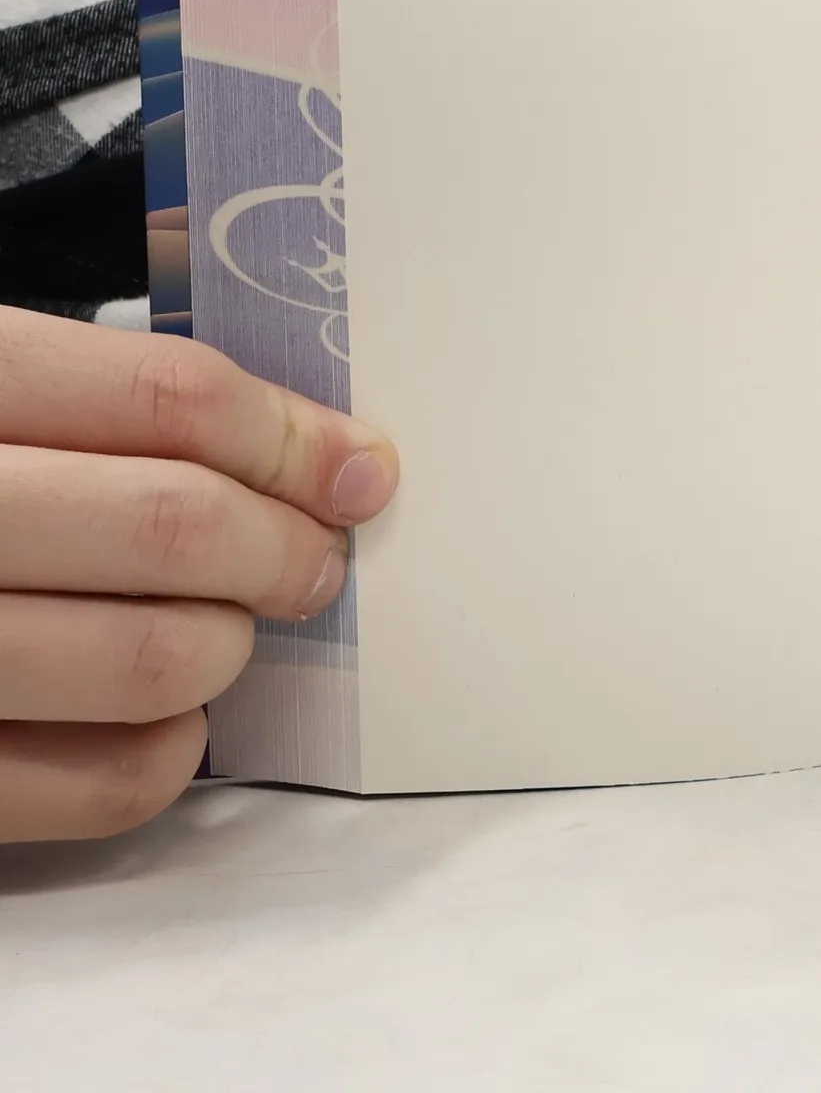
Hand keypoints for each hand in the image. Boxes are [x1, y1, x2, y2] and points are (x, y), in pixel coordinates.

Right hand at [0, 307, 398, 842]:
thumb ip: (113, 393)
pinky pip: (102, 786)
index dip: (292, 437)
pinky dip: (173, 752)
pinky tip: (166, 713)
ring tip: (230, 624)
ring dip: (231, 645)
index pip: (167, 400)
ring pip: (154, 660)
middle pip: (175, 527)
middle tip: (315, 557)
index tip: (357, 469)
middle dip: (283, 547)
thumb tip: (314, 445)